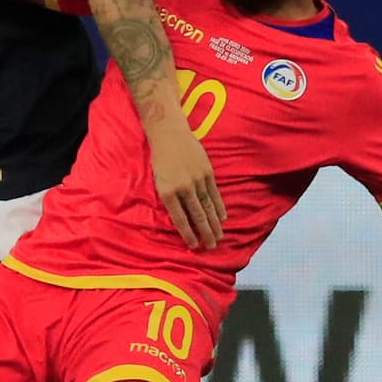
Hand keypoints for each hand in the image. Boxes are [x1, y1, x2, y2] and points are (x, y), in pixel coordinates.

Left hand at [151, 122, 225, 249]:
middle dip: (205, 234)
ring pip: (208, 207)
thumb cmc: (160, 159)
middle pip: (197, 216)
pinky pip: (215, 194)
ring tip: (218, 237)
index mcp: (167, 192)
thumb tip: (182, 219)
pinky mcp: (207, 172)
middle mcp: (183, 188)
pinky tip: (223, 218)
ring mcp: (197, 180)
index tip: (194, 246)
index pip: (180, 219)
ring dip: (214, 224)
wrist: (169, 134)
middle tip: (211, 247)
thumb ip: (169, 199)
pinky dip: (219, 207)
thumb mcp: (158, 181)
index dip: (188, 234)